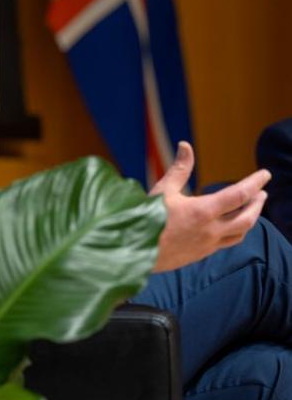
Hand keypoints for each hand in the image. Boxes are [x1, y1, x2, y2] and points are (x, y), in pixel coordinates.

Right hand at [150, 141, 269, 271]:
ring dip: (250, 220)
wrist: (134, 251)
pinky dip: (234, 232)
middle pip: (247, 218)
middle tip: (262, 193)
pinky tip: (228, 227)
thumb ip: (179, 169)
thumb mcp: (162, 190)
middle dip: (258, 204)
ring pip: (240, 234)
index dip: (255, 183)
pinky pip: (225, 244)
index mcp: (203, 211)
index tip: (265, 174)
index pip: (239, 195)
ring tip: (251, 210)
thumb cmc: (145, 218)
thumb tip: (186, 145)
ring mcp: (207, 245)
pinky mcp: (200, 254)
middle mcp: (211, 230)